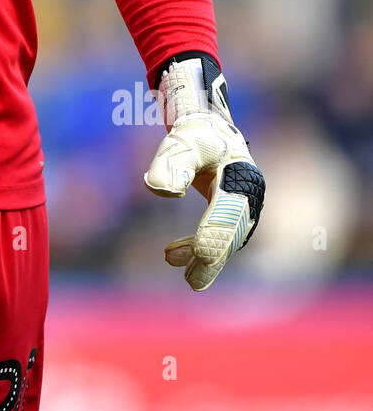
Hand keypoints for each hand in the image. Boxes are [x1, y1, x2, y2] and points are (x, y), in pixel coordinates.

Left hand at [144, 56, 264, 290]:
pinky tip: (175, 255)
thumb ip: (171, 163)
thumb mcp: (182, 142)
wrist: (209, 131)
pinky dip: (201, 249)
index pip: (228, 212)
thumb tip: (160, 190)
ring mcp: (245, 208)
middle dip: (212, 256)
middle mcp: (249, 195)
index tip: (198, 253)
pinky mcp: (235, 216)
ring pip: (226, 240)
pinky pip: (221, 238)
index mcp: (241, 176)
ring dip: (204, 257)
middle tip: (191, 280)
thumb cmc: (195, 135)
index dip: (214, 233)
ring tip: (170, 260)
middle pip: (232, 233)